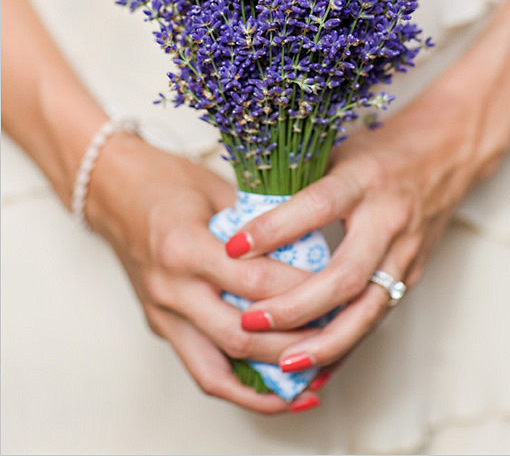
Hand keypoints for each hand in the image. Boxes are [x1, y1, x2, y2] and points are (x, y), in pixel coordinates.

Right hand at [87, 132, 321, 412]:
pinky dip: (238, 385)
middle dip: (293, 342)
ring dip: (266, 382)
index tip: (336, 288)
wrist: (111, 189)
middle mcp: (170, 287)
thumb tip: (307, 248)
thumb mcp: (216, 189)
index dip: (300, 289)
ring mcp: (161, 313)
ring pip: (217, 368)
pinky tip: (273, 391)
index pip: (254, 280)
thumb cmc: (165, 180)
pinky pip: (201, 367)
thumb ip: (257, 222)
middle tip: (337, 337)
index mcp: (184, 247)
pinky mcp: (159, 325)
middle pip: (239, 333)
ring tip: (311, 383)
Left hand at [226, 88, 477, 371]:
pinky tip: (314, 367)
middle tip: (249, 322)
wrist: (445, 156)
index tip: (232, 248)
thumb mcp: (335, 152)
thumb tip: (239, 214)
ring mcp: (406, 253)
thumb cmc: (377, 152)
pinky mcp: (412, 276)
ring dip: (323, 343)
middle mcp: (388, 219)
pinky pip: (376, 318)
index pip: (318, 207)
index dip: (275, 229)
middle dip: (295, 307)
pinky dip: (344, 346)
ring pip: (367, 311)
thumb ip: (296, 182)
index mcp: (364, 180)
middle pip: (346, 276)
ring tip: (281, 363)